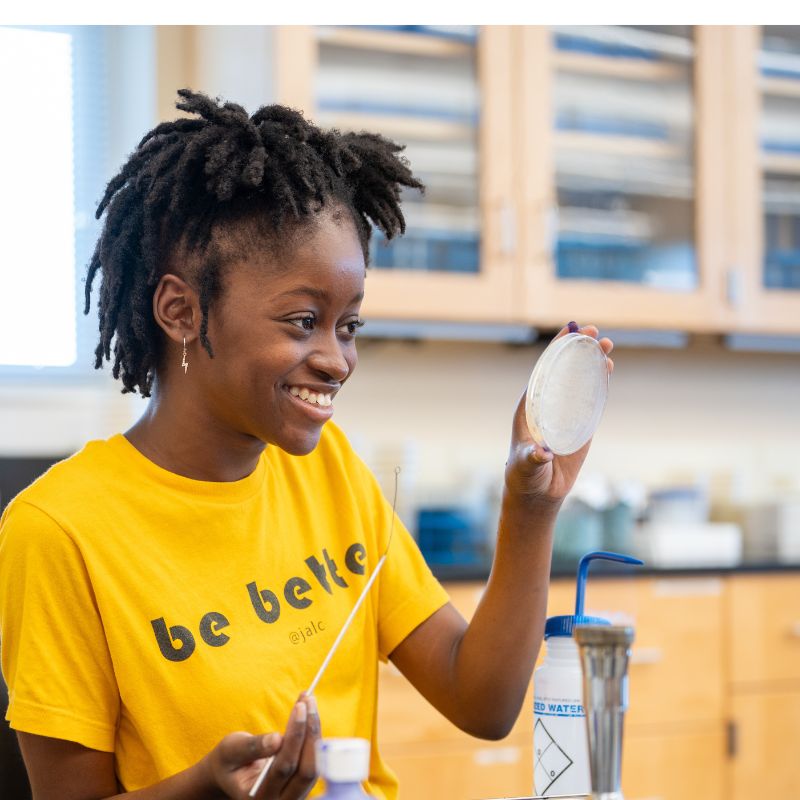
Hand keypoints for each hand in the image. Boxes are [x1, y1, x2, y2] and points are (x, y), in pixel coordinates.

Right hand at [206, 695, 320, 799]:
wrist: (230, 775)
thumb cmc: (228, 761)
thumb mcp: (230, 752)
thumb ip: (252, 748)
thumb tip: (278, 739)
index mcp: (258, 799)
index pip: (283, 768)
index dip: (294, 736)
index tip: (300, 707)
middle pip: (306, 770)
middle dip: (310, 732)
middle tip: (308, 700)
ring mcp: (294, 796)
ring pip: (314, 765)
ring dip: (314, 730)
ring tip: (309, 701)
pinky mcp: (302, 785)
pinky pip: (314, 761)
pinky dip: (313, 735)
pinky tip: (309, 713)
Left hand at [504, 322, 613, 508]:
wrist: (538, 494)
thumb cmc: (524, 477)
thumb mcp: (525, 466)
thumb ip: (532, 458)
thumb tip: (542, 451)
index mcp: (529, 408)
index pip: (542, 372)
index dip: (555, 350)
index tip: (568, 330)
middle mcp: (546, 405)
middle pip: (563, 370)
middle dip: (576, 349)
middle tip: (593, 332)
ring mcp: (564, 413)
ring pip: (578, 381)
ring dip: (590, 361)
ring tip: (606, 344)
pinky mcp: (579, 425)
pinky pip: (590, 398)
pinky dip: (598, 381)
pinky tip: (607, 367)